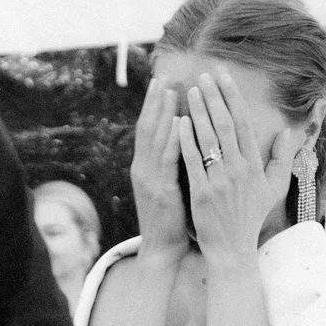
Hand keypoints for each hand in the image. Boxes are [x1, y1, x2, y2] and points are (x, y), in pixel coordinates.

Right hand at [127, 76, 190, 260]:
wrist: (162, 250)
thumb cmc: (171, 219)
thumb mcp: (168, 186)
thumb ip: (171, 163)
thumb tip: (182, 138)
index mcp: (145, 167)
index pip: (147, 129)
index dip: (153, 105)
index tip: (161, 82)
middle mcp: (142, 168)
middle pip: (147, 127)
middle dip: (154, 101)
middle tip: (163, 76)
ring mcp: (149, 179)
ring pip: (154, 139)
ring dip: (162, 113)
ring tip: (170, 89)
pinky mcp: (161, 191)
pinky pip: (167, 160)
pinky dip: (173, 139)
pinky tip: (180, 122)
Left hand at [180, 71, 286, 260]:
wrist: (233, 248)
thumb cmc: (251, 217)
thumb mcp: (273, 188)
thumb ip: (281, 159)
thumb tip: (289, 133)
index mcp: (254, 165)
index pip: (243, 124)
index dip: (233, 98)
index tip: (224, 77)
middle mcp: (239, 170)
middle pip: (226, 125)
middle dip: (214, 98)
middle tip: (203, 76)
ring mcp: (220, 181)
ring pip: (209, 139)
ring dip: (199, 112)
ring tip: (189, 91)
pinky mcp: (202, 193)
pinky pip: (193, 162)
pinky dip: (186, 141)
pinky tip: (178, 122)